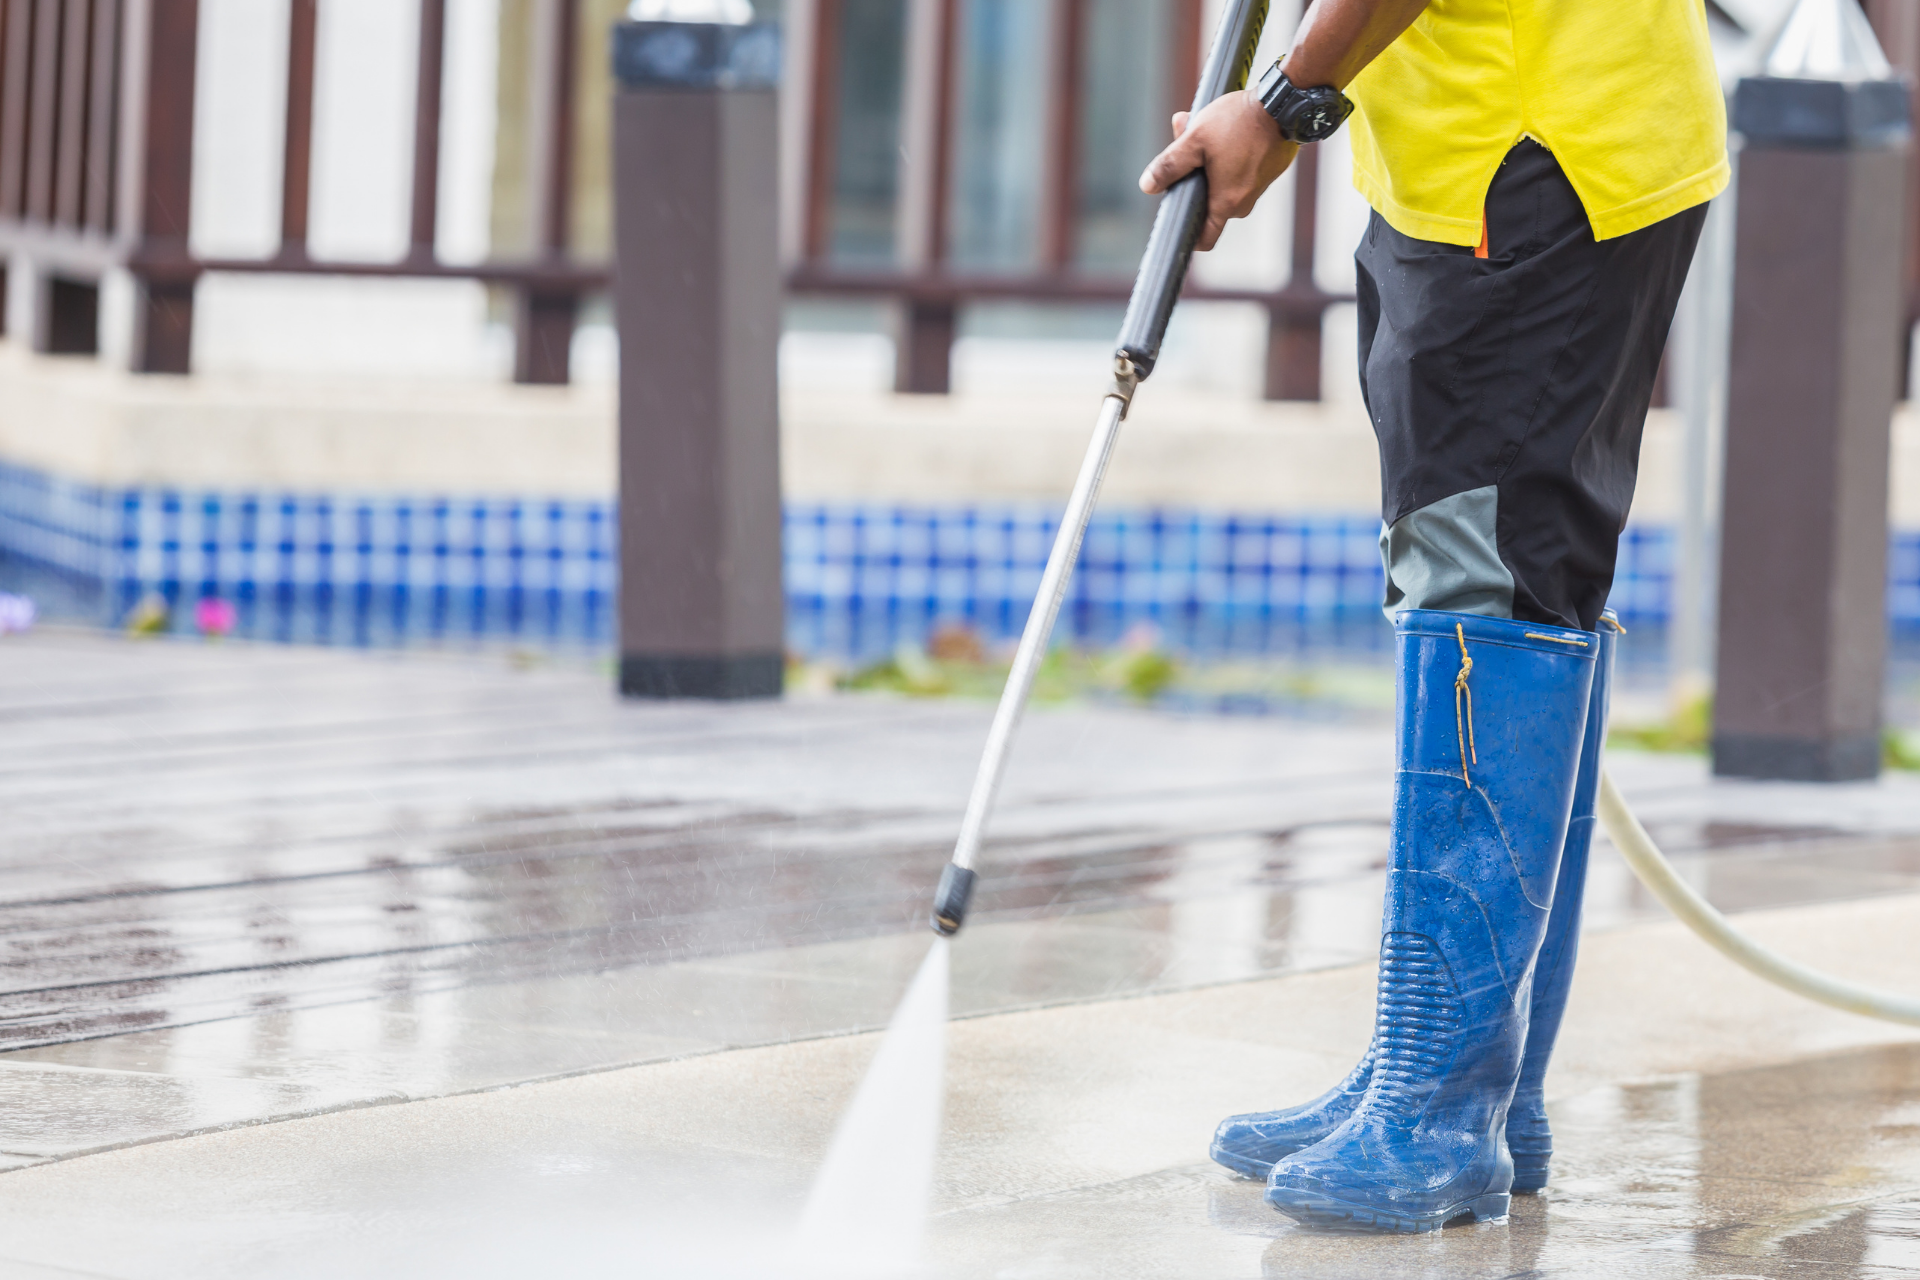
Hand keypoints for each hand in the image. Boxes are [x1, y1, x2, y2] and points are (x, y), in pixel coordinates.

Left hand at [1138, 91, 1297, 250]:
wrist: (1283, 104)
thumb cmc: (1239, 122)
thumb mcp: (1194, 140)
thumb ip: (1169, 165)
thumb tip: (1148, 186)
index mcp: (1226, 203)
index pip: (1205, 238)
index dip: (1188, 234)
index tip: (1178, 217)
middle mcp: (1245, 203)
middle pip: (1209, 204)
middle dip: (1194, 181)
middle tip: (1187, 149)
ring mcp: (1258, 188)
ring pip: (1223, 185)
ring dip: (1208, 165)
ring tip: (1204, 134)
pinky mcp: (1265, 173)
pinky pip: (1239, 174)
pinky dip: (1227, 159)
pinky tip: (1223, 134)